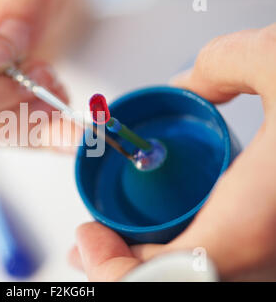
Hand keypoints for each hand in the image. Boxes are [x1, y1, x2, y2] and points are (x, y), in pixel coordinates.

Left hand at [69, 24, 275, 280]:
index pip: (172, 276)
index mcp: (264, 218)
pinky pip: (236, 266)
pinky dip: (194, 260)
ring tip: (118, 249)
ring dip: (157, 270)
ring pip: (212, 280)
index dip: (116, 270)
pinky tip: (176, 236)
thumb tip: (188, 80)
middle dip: (128, 275)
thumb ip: (223, 64)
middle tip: (91, 251)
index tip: (87, 239)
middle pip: (185, 287)